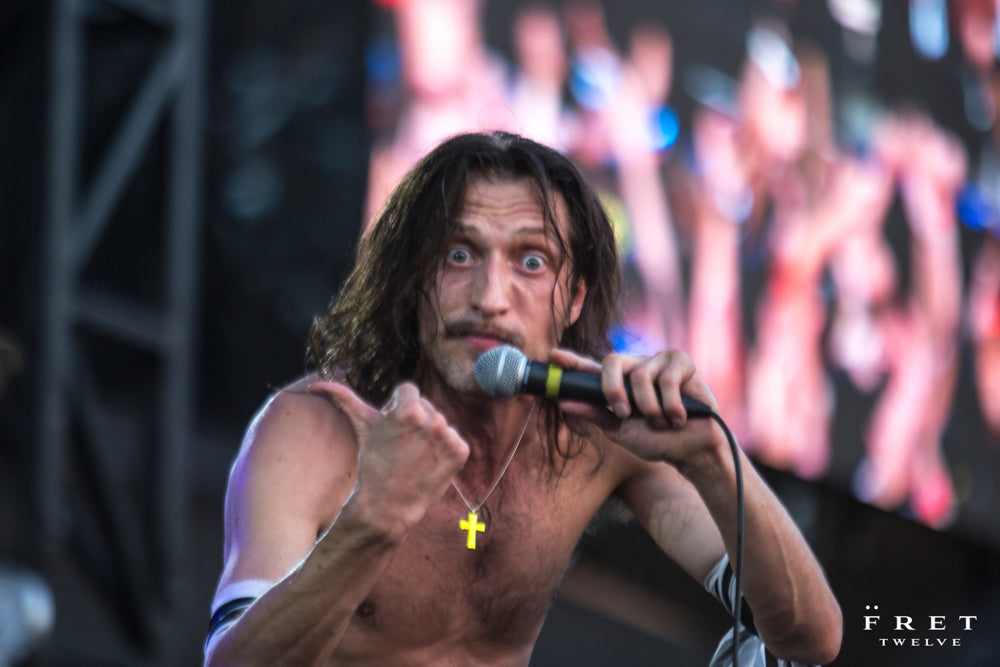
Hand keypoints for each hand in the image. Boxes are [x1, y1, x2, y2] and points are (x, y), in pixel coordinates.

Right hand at [309, 380, 469, 536]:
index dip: (396, 408)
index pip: (408, 390)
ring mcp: (449, 436)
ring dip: (428, 435)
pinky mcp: (461, 452)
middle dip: (413, 421)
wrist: (388, 506)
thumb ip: (344, 399)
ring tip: (413, 456)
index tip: (391, 428)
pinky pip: (453, 440)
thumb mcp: (361, 426)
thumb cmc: (371, 463)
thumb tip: (315, 385)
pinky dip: (443, 451)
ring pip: (438, 423)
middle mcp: (434, 419)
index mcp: (409, 408)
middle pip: (424, 406)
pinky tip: (428, 463)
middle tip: (400, 446)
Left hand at [548, 348, 722, 465]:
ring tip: (661, 422)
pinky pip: (667, 378)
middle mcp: (636, 368)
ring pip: (641, 375)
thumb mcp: (619, 431)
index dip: (572, 361)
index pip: (591, 368)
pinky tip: (679, 416)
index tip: (553, 356)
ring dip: (650, 408)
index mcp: (618, 384)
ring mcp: (658, 362)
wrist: (692, 449)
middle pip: (611, 360)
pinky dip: (672, 404)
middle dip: (613, 389)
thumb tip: (563, 402)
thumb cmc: (656, 440)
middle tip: (623, 413)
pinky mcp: (681, 361)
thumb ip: (594, 415)